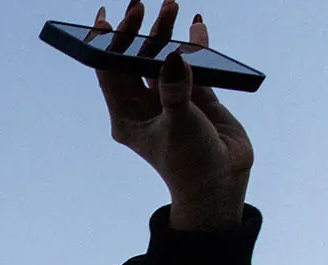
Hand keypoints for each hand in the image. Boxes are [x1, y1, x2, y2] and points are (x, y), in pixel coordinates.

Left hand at [92, 2, 252, 229]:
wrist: (221, 183)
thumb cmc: (189, 162)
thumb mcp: (179, 125)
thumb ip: (174, 89)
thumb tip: (171, 55)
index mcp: (125, 115)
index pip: (108, 71)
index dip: (106, 43)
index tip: (107, 16)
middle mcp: (143, 105)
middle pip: (133, 59)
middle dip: (138, 31)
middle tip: (143, 4)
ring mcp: (169, 100)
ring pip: (162, 58)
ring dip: (166, 33)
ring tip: (172, 6)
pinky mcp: (196, 97)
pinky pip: (192, 63)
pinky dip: (194, 45)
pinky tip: (197, 25)